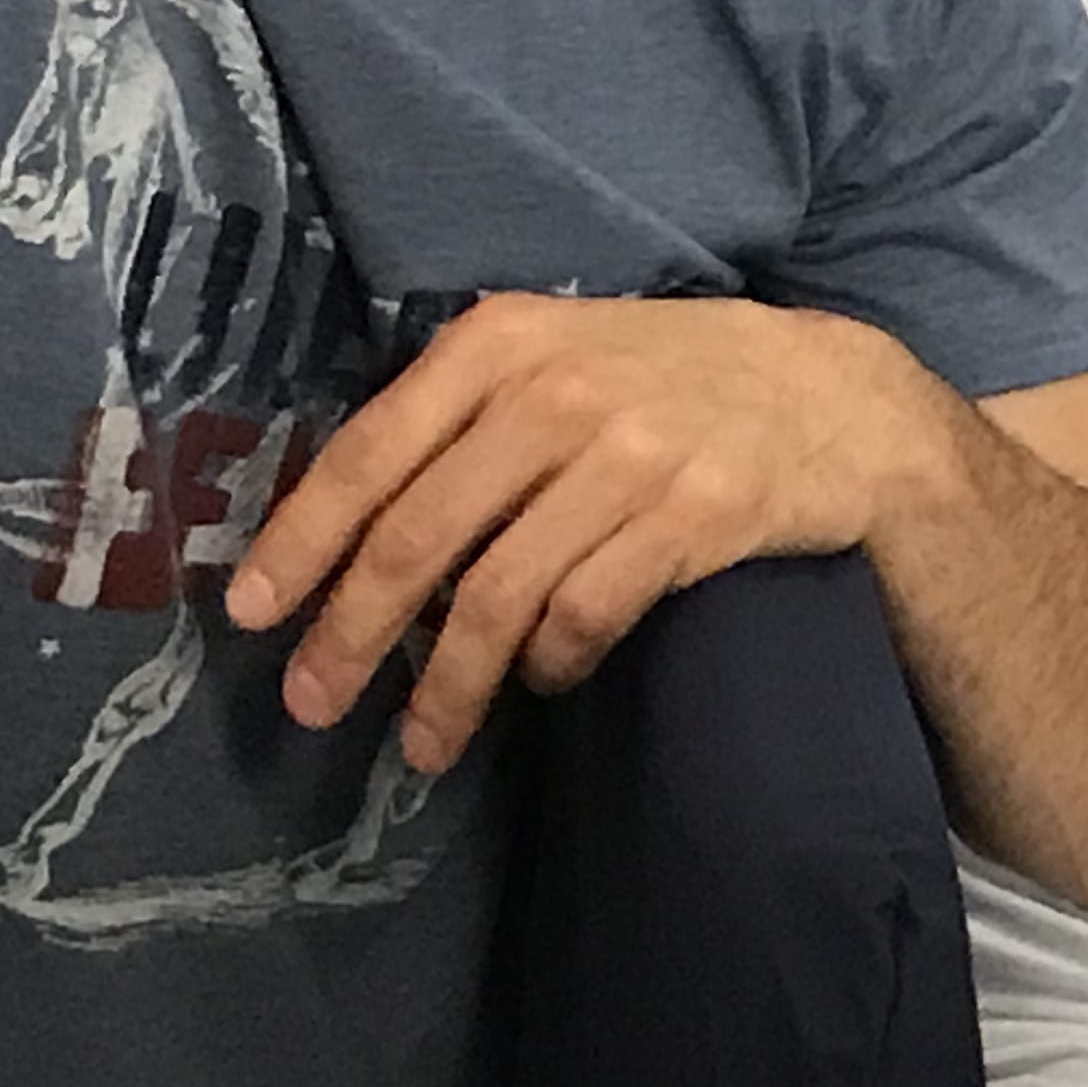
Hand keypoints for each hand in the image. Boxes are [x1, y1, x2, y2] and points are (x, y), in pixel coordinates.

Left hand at [225, 293, 919, 773]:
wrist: (836, 396)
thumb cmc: (672, 380)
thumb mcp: (562, 355)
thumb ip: (463, 415)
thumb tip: (344, 531)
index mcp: (504, 344)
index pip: (372, 451)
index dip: (302, 540)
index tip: (251, 614)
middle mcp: (560, 392)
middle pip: (420, 537)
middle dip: (352, 635)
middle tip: (313, 704)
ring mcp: (633, 452)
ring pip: (498, 594)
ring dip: (448, 685)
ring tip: (425, 742)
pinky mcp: (697, 512)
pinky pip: (588, 612)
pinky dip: (550, 663)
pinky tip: (543, 678)